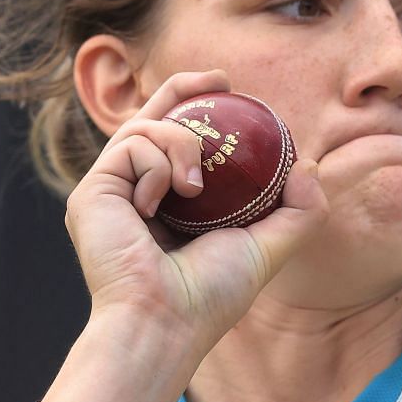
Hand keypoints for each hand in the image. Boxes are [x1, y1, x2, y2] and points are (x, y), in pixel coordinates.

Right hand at [65, 69, 327, 344]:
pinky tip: (160, 201)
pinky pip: (132, 145)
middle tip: (218, 79)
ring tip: (195, 185)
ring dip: (180, 141)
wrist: (166, 322)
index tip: (227, 86)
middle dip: (182, 90)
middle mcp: (136, 193)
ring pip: (147, 128)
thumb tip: (309, 167)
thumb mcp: (268, 248)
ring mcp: (112, 190)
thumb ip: (298, 211)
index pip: (178, 143)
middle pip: (153, 121)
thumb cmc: (212, 296)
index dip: (197, 106)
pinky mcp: (92, 190)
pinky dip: (157, 164)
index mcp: (170, 205)